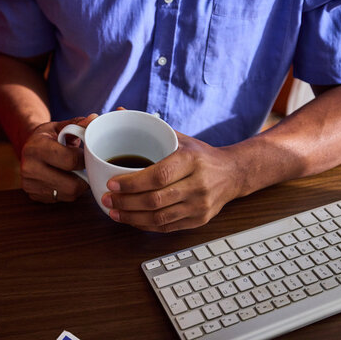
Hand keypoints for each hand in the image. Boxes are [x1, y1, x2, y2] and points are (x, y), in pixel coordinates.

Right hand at [20, 114, 97, 202]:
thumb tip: (95, 118)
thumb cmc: (49, 136)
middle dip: (84, 177)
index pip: (71, 161)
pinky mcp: (33, 196)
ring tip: (77, 173)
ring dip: (78, 185)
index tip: (88, 156)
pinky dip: (69, 191)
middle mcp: (29, 168)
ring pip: (69, 194)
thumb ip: (78, 124)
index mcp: (36, 148)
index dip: (85, 160)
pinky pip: (62, 199)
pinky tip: (66, 179)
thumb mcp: (61, 126)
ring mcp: (30, 185)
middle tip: (86, 168)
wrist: (28, 147)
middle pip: (72, 184)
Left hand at [101, 131, 240, 231]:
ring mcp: (200, 205)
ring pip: (160, 218)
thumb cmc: (201, 156)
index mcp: (191, 160)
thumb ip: (150, 127)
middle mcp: (198, 184)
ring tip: (114, 212)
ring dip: (132, 217)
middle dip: (126, 202)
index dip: (132, 183)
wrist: (233, 174)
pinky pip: (167, 228)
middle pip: (156, 200)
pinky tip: (132, 219)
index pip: (158, 176)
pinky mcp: (199, 220)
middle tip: (107, 199)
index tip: (112, 183)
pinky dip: (145, 225)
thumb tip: (119, 112)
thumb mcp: (180, 138)